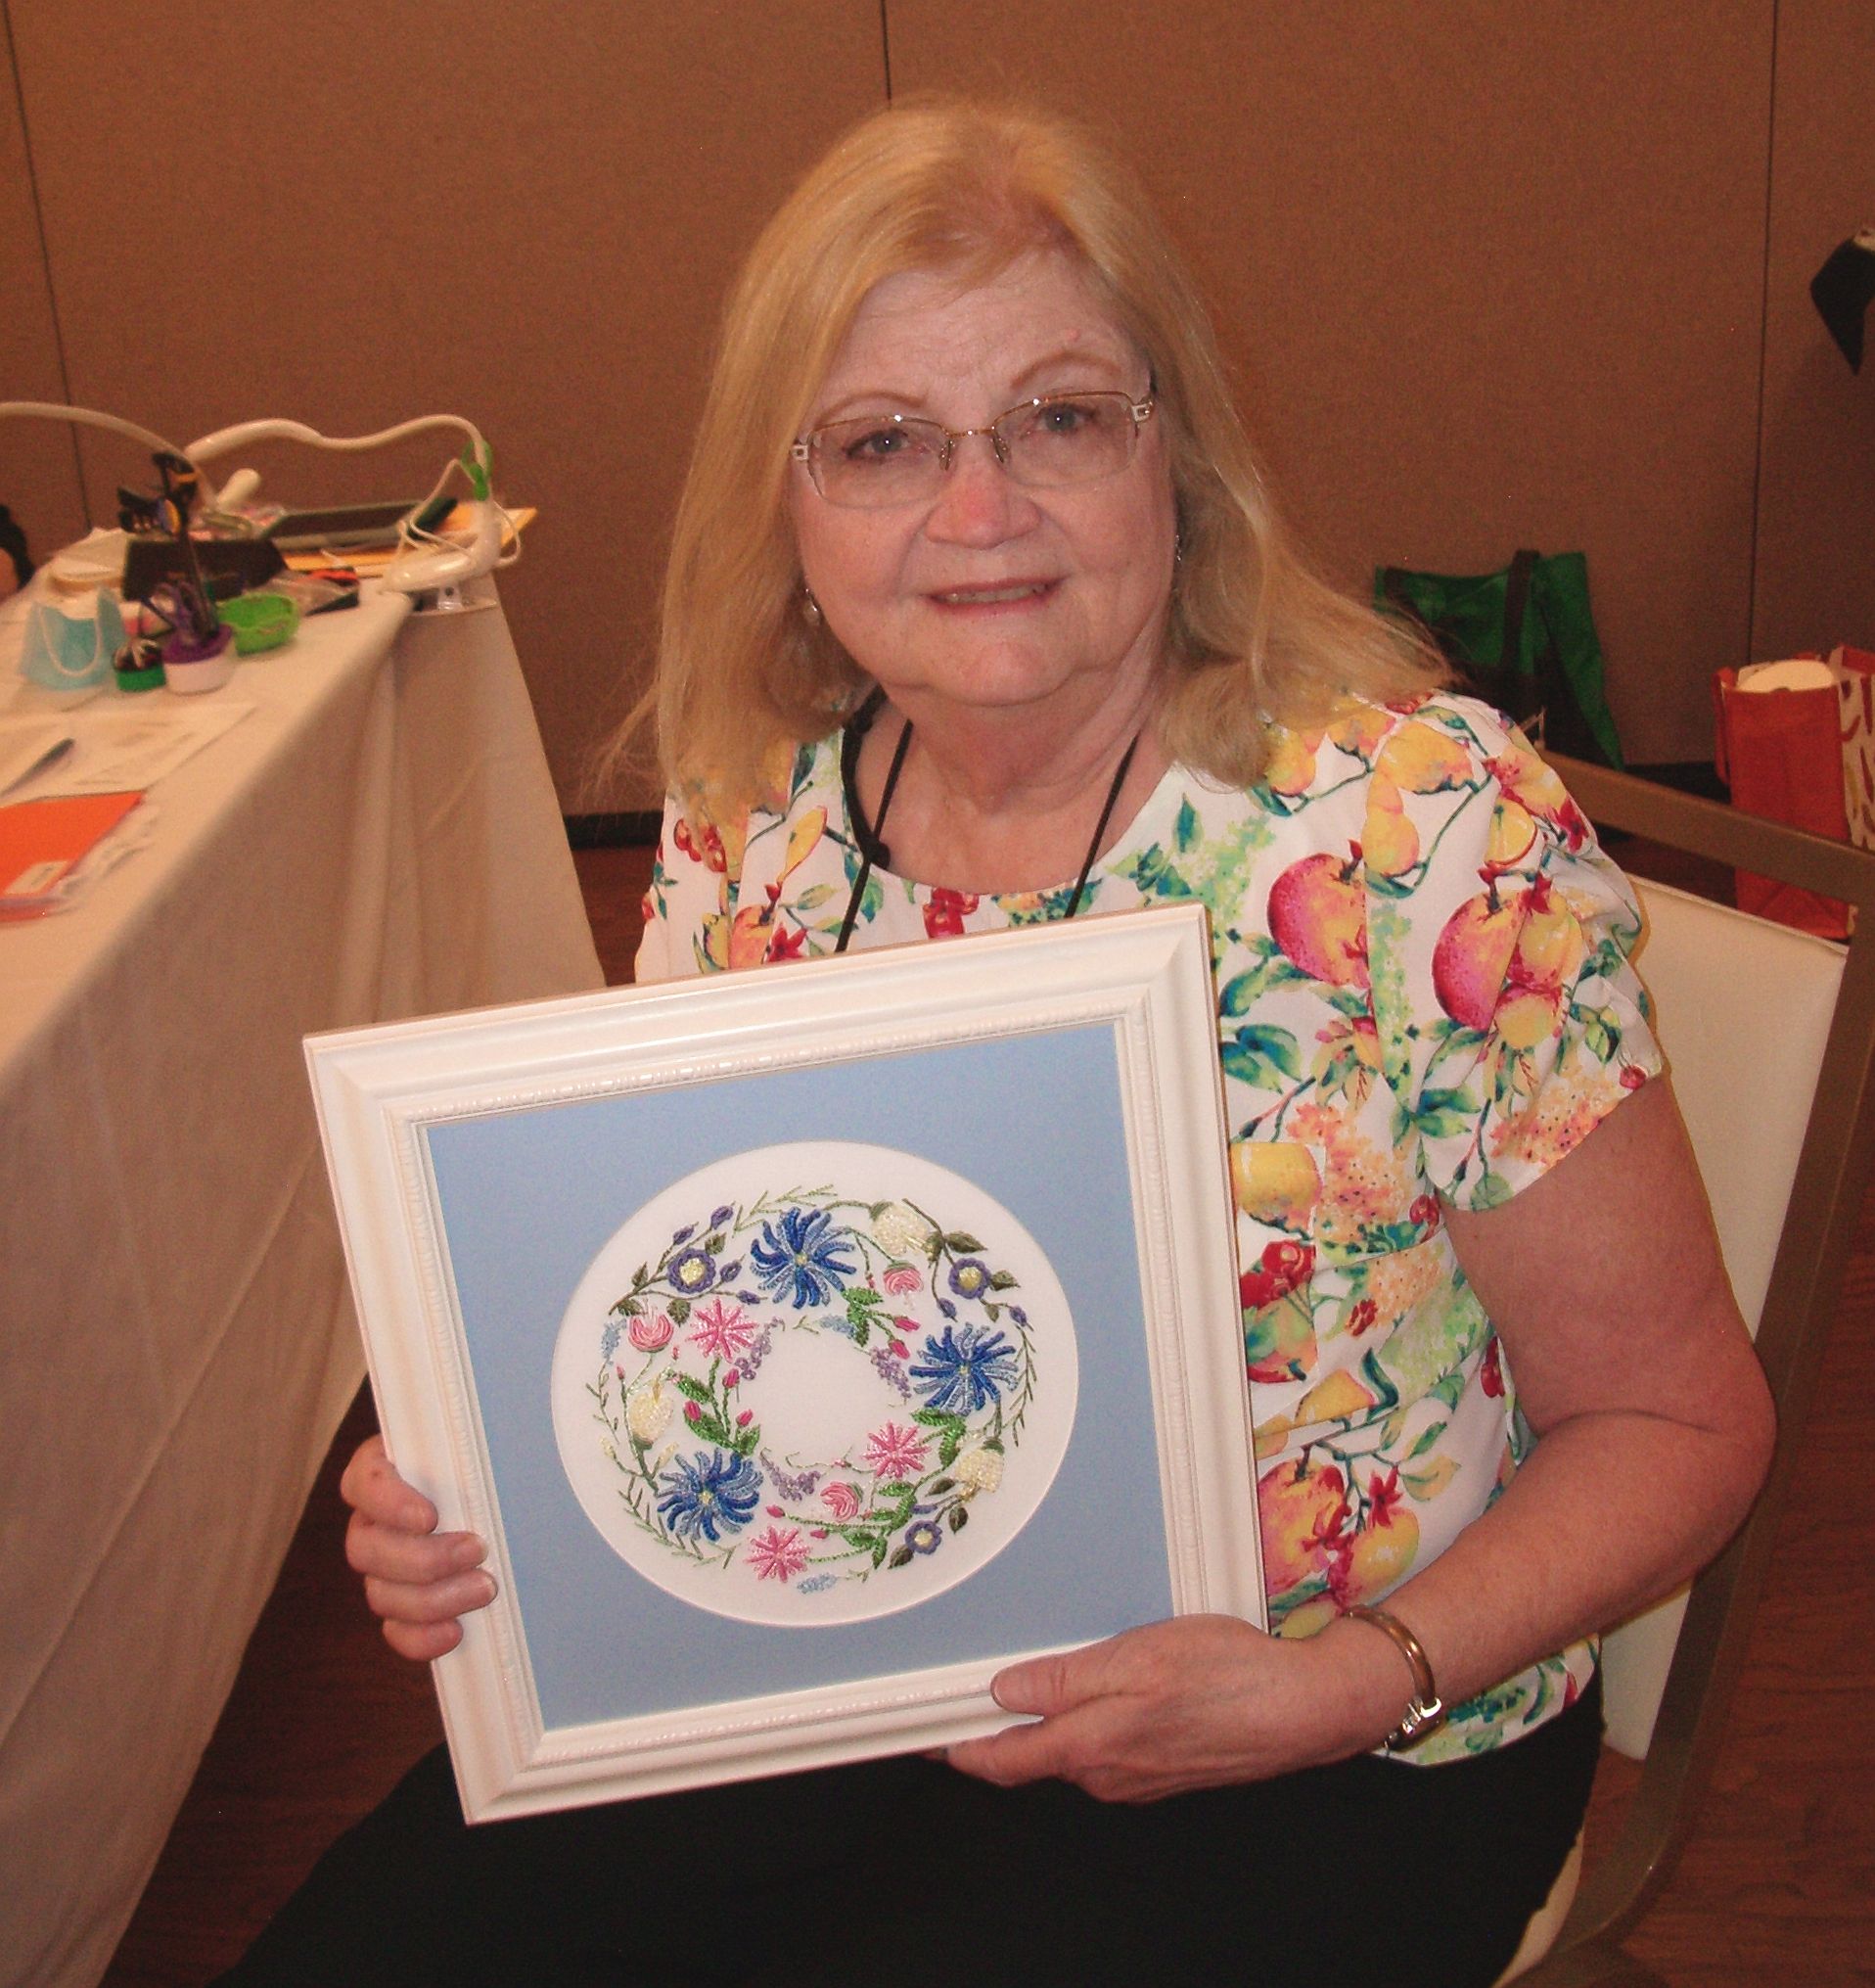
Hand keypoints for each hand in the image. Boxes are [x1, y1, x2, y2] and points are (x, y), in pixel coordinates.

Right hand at [340, 1434, 496, 1660]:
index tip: (429, 1516)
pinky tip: (455, 1632)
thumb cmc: (492, 1461)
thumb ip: (479, 1445)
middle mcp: (373, 1522)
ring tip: (485, 1587)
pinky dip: (422, 1637)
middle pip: (366, 1549)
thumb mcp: (485, 1444)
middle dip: (423, 1558)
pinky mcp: (401, 1605)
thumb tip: (507, 1434)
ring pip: (381, 1594)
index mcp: (384, 1473)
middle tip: (477, 1550)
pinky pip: (396, 1630)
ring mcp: (383, 1568)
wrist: (505, 1499)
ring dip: (432, 1598)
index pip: (364, 1482)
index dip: (388, 1502)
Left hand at [945, 1614, 1399, 1802]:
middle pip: (1029, 1756)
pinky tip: (1098, 1685)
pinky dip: (1085, 1720)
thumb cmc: (1229, 1676)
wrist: (1304, 1708)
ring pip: (1068, 1748)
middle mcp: (1106, 1774)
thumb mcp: (1136, 1657)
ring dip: (1043, 1719)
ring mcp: (1134, 1776)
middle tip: (960, 1686)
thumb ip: (1065, 1681)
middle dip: (993, 1727)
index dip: (954, 1747)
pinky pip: (1104, 1745)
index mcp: (1091, 1748)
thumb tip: (1006, 1692)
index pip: (1000, 1761)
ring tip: (1026, 1673)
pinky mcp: (1160, 1767)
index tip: (919, 1732)